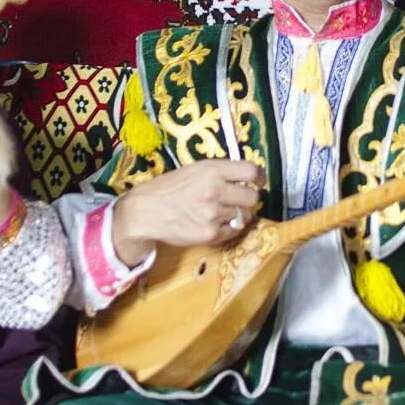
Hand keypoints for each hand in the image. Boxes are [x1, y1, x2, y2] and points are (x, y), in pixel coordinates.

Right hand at [110, 160, 264, 262]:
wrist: (146, 211)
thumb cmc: (170, 188)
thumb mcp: (195, 170)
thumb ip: (220, 173)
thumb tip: (247, 180)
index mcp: (212, 170)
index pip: (251, 171)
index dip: (258, 177)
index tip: (258, 181)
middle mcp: (215, 191)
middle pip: (253, 197)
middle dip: (248, 199)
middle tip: (238, 200)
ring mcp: (214, 215)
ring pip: (244, 216)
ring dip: (238, 215)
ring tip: (221, 212)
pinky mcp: (210, 234)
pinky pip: (233, 231)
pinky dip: (228, 229)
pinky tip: (215, 223)